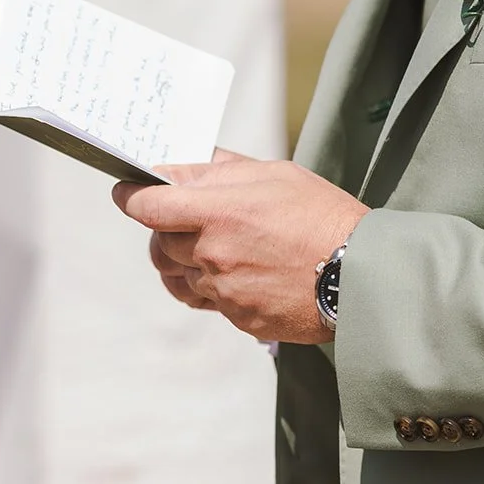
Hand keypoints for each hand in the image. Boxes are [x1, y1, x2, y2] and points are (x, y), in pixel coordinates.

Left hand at [112, 150, 368, 344]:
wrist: (358, 274)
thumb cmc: (321, 215)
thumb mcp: (276, 174)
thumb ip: (224, 170)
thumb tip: (186, 166)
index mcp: (219, 211)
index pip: (149, 206)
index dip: (130, 196)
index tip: (124, 190)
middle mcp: (213, 253)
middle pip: (159, 242)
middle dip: (164, 227)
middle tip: (182, 217)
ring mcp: (223, 290)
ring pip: (178, 274)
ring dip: (183, 258)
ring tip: (211, 245)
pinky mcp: (236, 317)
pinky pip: (205, 299)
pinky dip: (207, 284)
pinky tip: (229, 272)